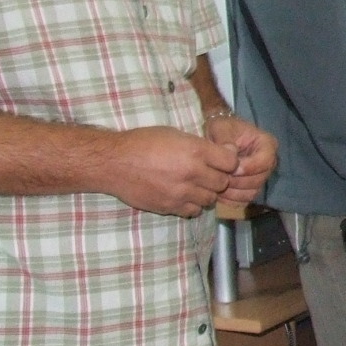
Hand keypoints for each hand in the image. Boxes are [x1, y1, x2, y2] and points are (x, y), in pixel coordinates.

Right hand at [108, 127, 237, 216]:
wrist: (114, 163)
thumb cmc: (142, 143)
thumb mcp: (174, 134)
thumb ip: (200, 146)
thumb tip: (224, 153)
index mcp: (195, 151)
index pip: (231, 162)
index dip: (228, 162)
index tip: (222, 161)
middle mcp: (192, 173)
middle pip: (223, 183)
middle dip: (218, 178)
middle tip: (207, 173)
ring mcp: (181, 193)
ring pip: (210, 199)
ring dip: (205, 193)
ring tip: (193, 185)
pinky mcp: (170, 207)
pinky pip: (193, 211)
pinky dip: (192, 205)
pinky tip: (183, 195)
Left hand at [206, 114, 276, 205]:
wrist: (218, 137)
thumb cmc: (222, 129)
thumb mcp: (220, 127)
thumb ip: (224, 138)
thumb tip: (230, 152)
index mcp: (267, 144)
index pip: (265, 161)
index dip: (249, 167)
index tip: (231, 169)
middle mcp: (269, 163)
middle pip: (259, 179)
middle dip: (238, 181)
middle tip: (219, 179)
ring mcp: (261, 177)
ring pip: (252, 192)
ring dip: (233, 192)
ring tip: (216, 186)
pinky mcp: (251, 188)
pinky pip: (245, 200)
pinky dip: (231, 200)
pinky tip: (218, 193)